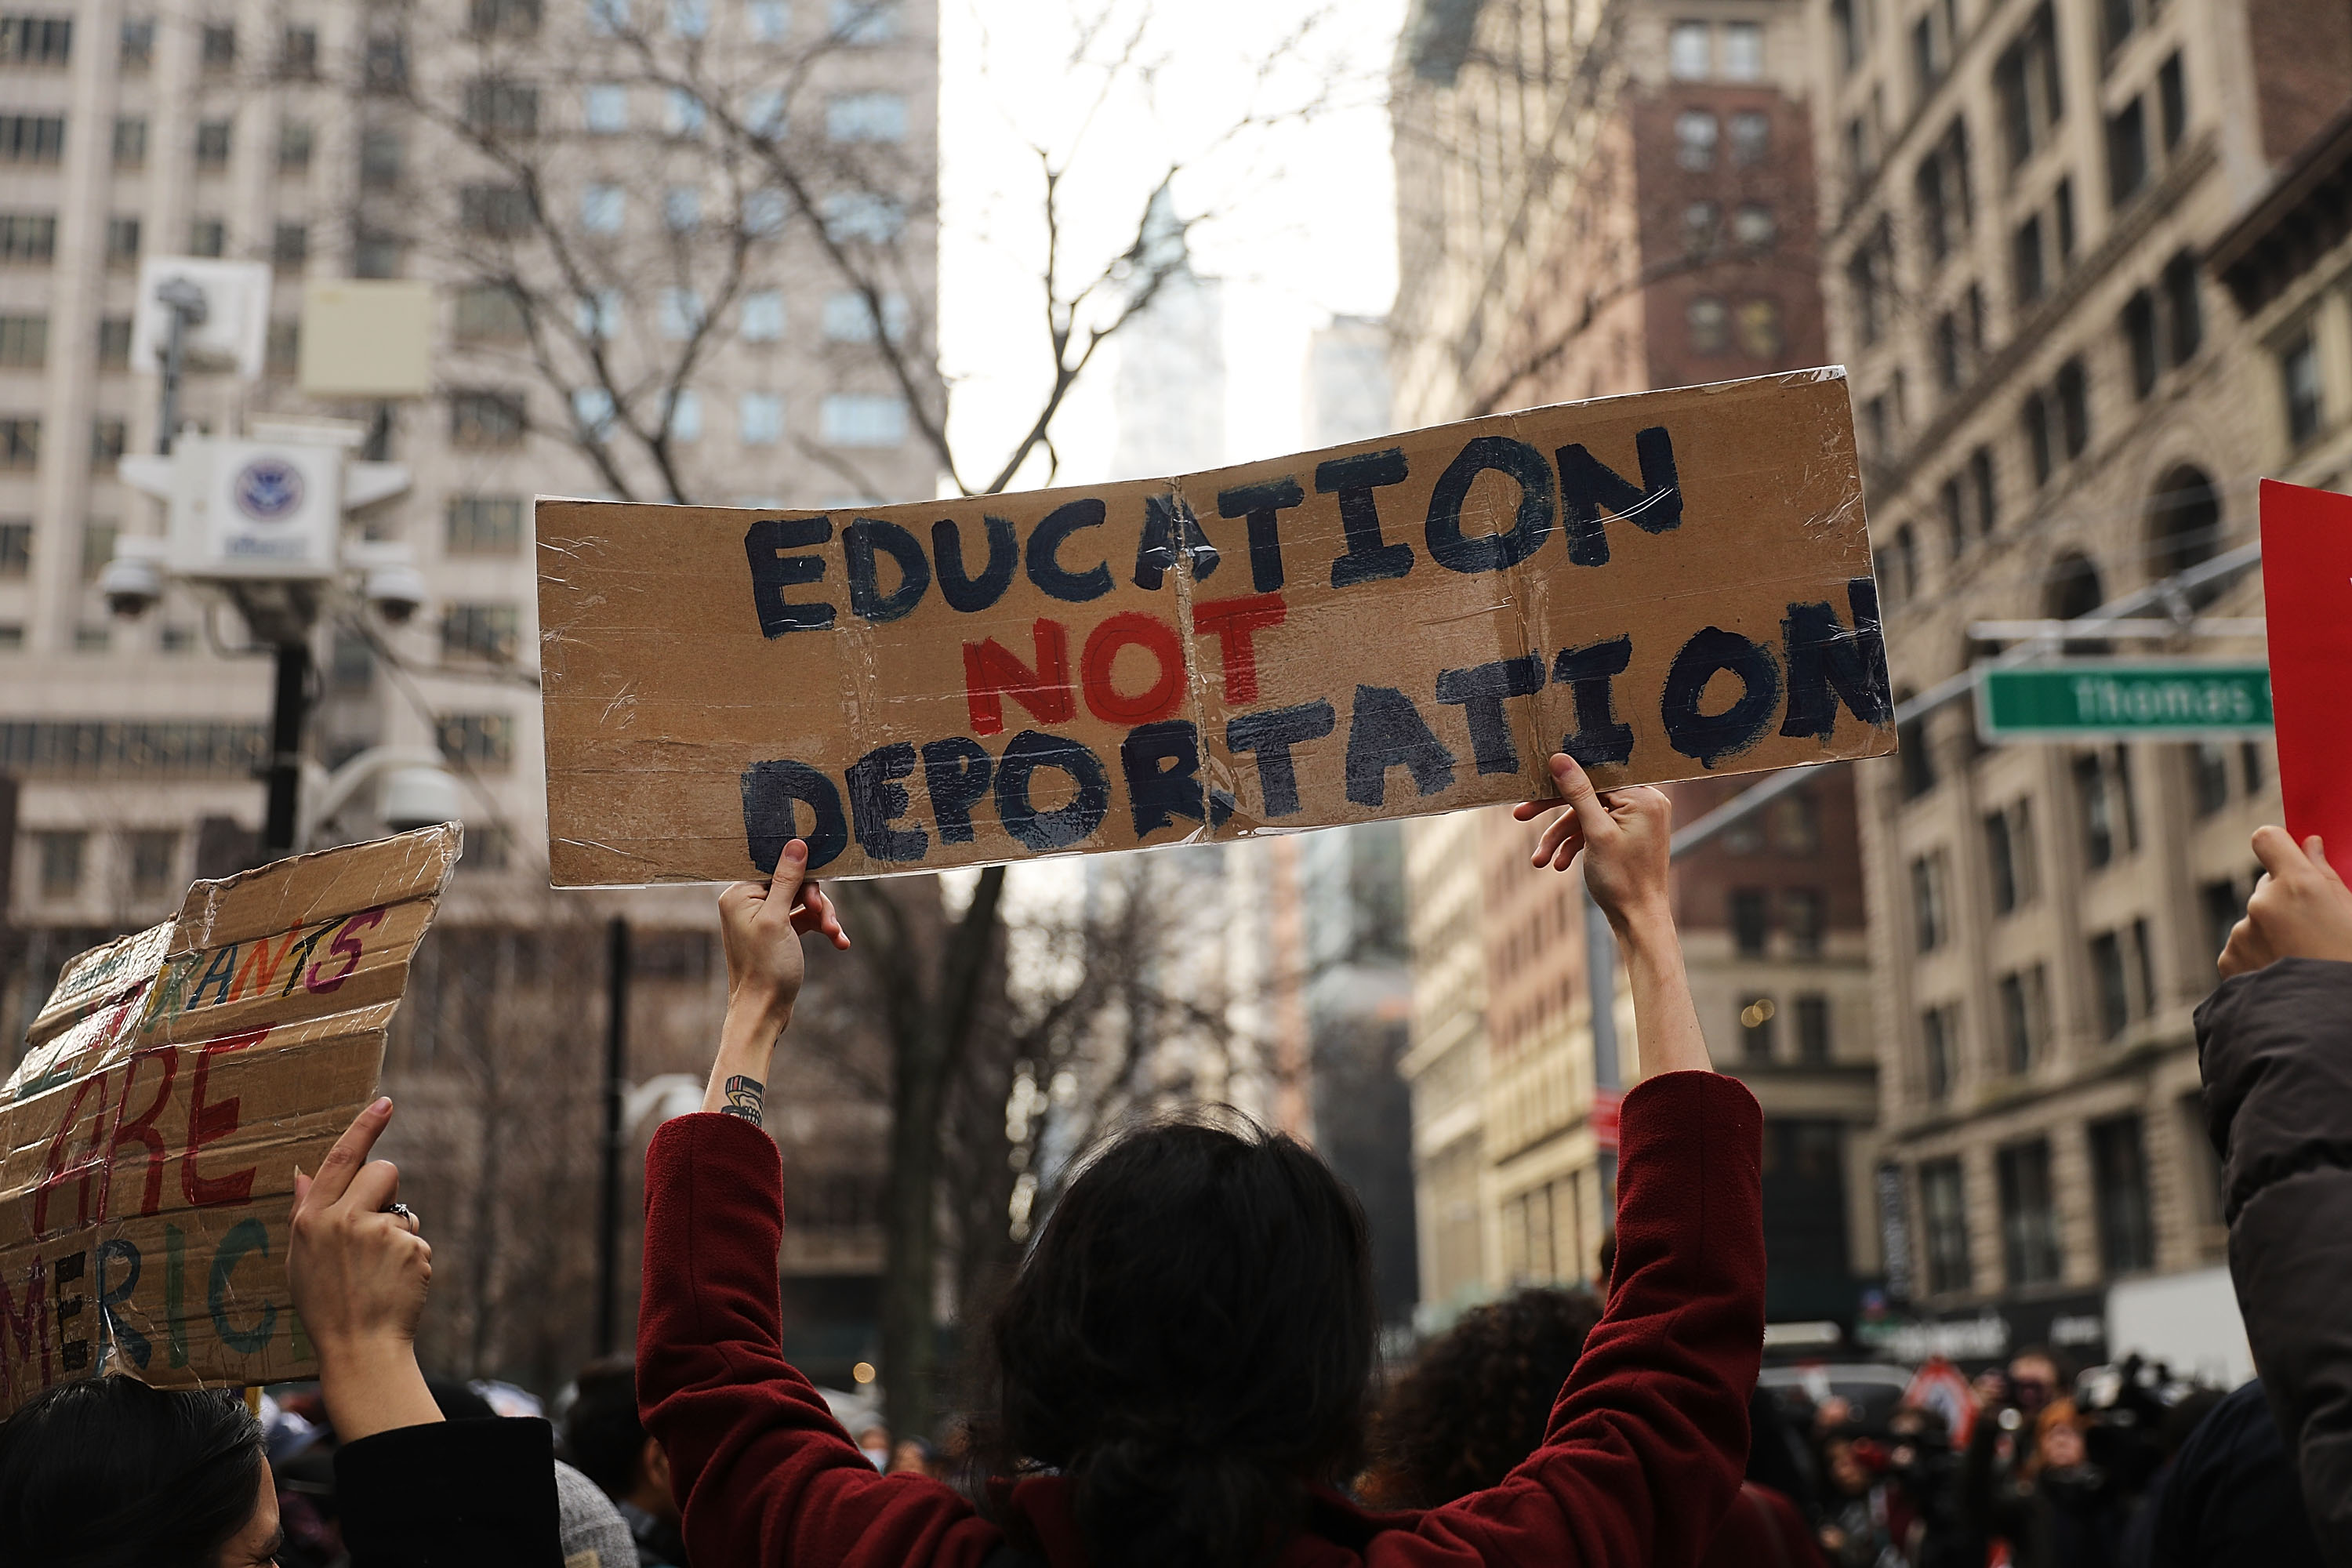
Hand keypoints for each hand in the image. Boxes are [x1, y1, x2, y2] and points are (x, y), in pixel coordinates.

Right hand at [288, 1098, 441, 1440]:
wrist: (359, 1348)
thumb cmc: (326, 1304)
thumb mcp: (302, 1259)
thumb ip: (306, 1212)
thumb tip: (303, 1172)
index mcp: (314, 1219)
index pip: (342, 1158)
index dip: (365, 1127)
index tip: (385, 1103)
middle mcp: (345, 1219)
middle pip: (384, 1171)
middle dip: (386, 1189)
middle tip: (373, 1232)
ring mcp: (381, 1233)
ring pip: (404, 1209)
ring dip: (398, 1231)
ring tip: (378, 1272)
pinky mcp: (412, 1247)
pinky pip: (417, 1238)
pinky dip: (411, 1258)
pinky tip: (395, 1284)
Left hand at [719, 839, 849, 1030]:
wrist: (764, 1012)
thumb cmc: (766, 967)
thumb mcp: (778, 919)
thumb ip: (787, 879)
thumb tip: (796, 843)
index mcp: (738, 894)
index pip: (776, 866)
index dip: (802, 874)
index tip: (821, 881)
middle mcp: (747, 903)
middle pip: (793, 883)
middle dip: (816, 900)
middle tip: (827, 917)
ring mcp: (763, 919)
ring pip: (803, 902)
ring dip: (823, 916)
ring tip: (837, 935)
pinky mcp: (778, 934)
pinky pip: (804, 920)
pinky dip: (821, 928)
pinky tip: (840, 942)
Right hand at [1512, 754, 1673, 931]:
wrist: (1638, 920)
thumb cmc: (1623, 879)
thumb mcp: (1595, 833)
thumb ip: (1578, 793)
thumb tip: (1560, 758)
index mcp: (1645, 797)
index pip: (1597, 775)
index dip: (1564, 779)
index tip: (1535, 782)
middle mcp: (1645, 803)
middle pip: (1589, 794)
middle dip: (1554, 812)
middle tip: (1520, 815)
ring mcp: (1637, 820)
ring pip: (1587, 816)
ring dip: (1560, 836)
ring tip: (1539, 860)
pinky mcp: (1627, 835)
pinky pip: (1595, 830)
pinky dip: (1575, 844)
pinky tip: (1560, 864)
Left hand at [2219, 827, 2351, 976]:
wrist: (2326, 1029)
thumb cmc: (2349, 966)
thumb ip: (2328, 877)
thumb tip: (2310, 844)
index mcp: (2298, 886)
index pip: (2268, 839)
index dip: (2278, 846)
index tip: (2291, 858)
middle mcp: (2262, 904)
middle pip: (2267, 885)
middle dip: (2287, 899)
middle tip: (2316, 930)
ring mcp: (2241, 933)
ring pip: (2256, 920)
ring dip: (2274, 932)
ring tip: (2304, 962)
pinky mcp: (2228, 960)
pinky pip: (2244, 947)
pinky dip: (2259, 957)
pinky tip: (2284, 977)